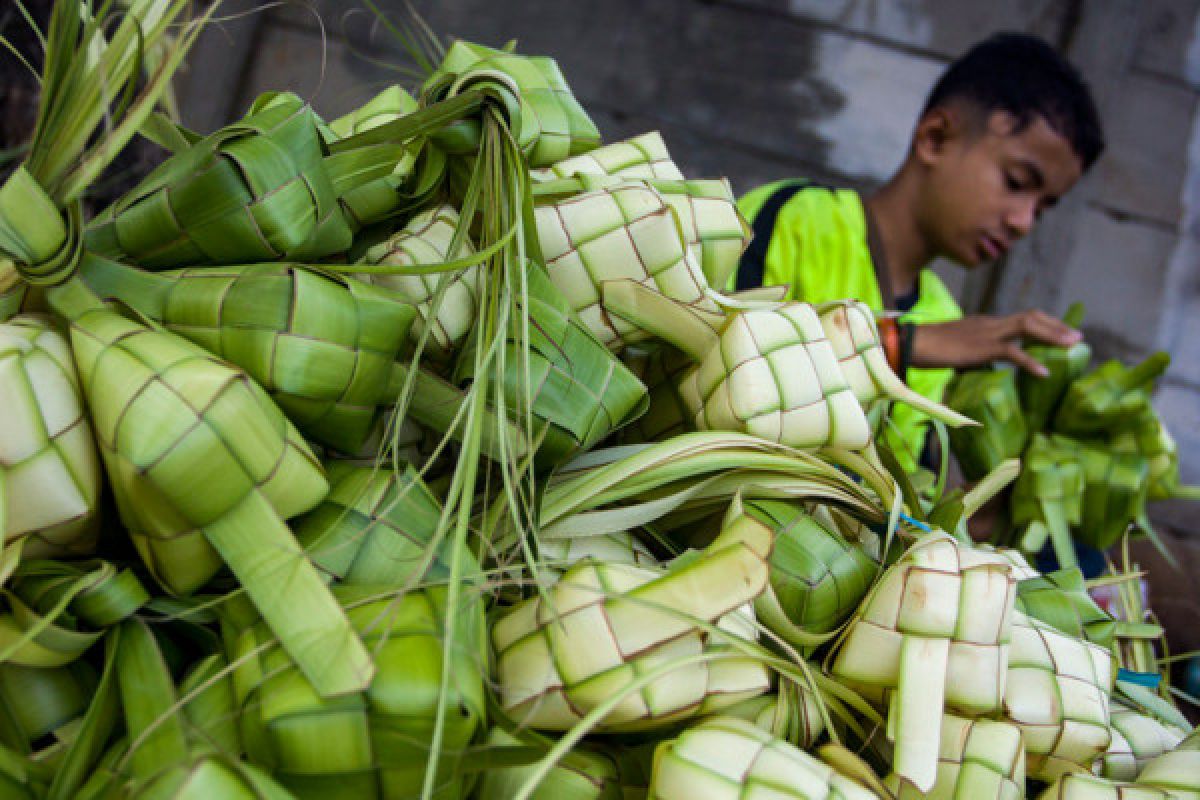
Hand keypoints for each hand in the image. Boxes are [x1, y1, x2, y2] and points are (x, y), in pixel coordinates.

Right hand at [910, 311, 1082, 375]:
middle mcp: (991, 323)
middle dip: (1057, 326)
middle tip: (1077, 337)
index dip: (1045, 323)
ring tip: (1072, 347)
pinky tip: (1044, 372)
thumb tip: (984, 366)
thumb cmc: (929, 348)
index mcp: (986, 322)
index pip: (1022, 317)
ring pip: (1030, 328)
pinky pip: (1014, 353)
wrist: (914, 343)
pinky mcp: (984, 347)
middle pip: (1032, 317)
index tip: (1062, 331)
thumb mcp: (958, 348)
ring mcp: (989, 333)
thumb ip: (975, 354)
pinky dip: (1031, 362)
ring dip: (1053, 336)